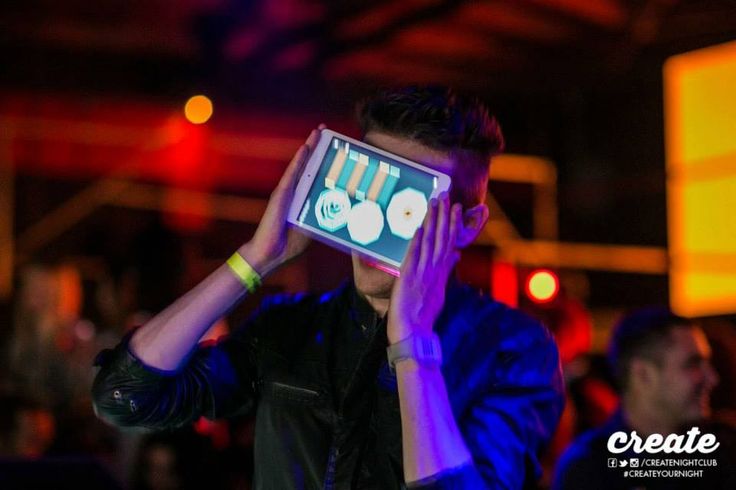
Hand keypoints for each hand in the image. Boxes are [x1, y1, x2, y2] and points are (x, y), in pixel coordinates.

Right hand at [239, 125, 324, 275]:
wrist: (270, 254)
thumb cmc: (289, 244)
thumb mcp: (312, 228)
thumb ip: (322, 217)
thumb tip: (342, 213)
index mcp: (302, 198)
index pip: (313, 174)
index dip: (321, 159)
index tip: (332, 145)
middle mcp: (294, 191)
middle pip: (307, 164)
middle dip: (316, 147)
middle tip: (325, 130)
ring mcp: (286, 191)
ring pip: (300, 164)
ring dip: (309, 147)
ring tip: (318, 131)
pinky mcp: (280, 195)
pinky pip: (292, 174)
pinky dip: (299, 160)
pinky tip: (306, 148)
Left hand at [387, 192, 461, 343]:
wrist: (414, 332)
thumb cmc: (424, 314)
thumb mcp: (439, 291)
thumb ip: (447, 271)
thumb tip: (456, 255)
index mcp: (442, 272)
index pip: (450, 243)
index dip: (453, 224)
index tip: (456, 208)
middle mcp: (435, 270)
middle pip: (442, 238)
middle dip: (445, 217)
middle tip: (446, 197)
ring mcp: (423, 273)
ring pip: (430, 243)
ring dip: (433, 222)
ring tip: (435, 204)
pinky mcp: (409, 277)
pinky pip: (414, 256)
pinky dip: (417, 242)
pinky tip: (419, 228)